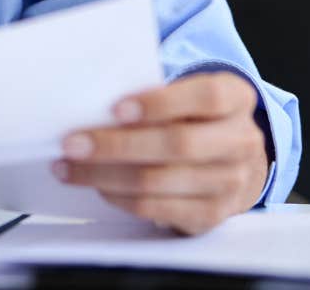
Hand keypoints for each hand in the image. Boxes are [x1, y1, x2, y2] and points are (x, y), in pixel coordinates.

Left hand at [54, 71, 269, 234]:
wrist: (232, 164)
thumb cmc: (193, 119)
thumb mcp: (187, 96)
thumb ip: (153, 95)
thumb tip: (91, 102)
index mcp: (236, 98)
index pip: (206, 97)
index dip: (161, 103)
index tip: (115, 108)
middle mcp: (241, 141)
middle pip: (177, 144)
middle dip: (116, 145)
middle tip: (72, 143)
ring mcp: (230, 182)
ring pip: (159, 180)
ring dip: (105, 175)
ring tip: (68, 167)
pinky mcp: (211, 215)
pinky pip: (157, 208)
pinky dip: (119, 197)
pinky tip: (96, 186)